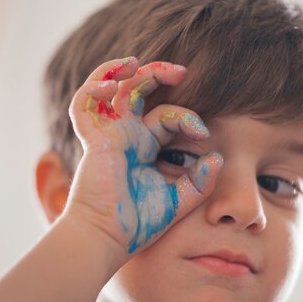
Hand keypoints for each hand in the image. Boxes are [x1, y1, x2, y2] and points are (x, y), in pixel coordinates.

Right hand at [65, 57, 222, 257]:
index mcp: (143, 148)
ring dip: (122, 70)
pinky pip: (84, 103)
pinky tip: (114, 83)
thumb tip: (218, 158)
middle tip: (182, 71)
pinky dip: (94, 86)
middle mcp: (125, 137)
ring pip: (111, 88)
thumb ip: (198, 182)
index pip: (166, 116)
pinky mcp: (94, 139)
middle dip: (158, 75)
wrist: (107, 239)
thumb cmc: (137, 224)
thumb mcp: (177, 201)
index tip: (203, 134)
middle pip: (138, 92)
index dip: (187, 117)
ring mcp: (108, 135)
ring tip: (137, 62)